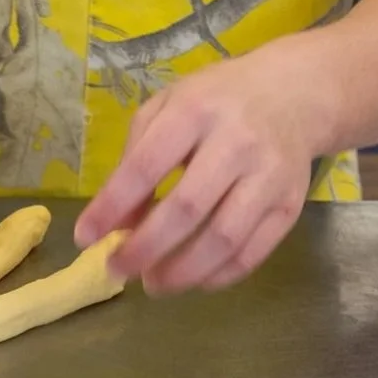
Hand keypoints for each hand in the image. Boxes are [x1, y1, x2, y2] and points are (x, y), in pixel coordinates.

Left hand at [74, 45, 318, 296]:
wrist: (293, 94)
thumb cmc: (216, 99)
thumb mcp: (169, 107)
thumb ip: (136, 156)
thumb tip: (116, 221)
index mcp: (195, 111)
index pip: (147, 165)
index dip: (112, 205)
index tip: (84, 236)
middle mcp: (235, 142)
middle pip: (186, 209)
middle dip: (145, 248)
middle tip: (117, 269)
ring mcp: (268, 176)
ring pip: (223, 239)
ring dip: (182, 272)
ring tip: (153, 283)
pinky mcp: (290, 206)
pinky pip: (252, 253)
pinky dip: (218, 276)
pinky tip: (193, 278)